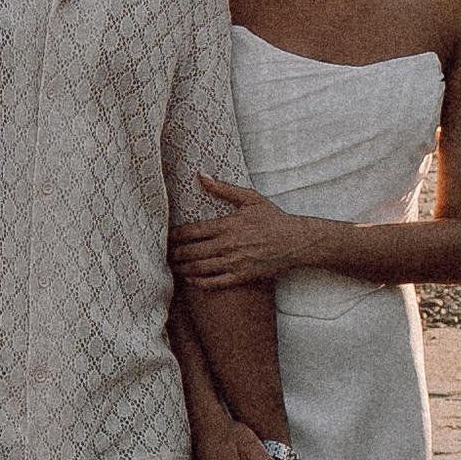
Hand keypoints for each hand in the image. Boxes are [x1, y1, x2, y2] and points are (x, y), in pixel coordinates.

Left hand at [172, 174, 316, 291]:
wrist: (295, 242)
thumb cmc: (273, 218)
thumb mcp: (250, 198)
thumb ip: (223, 188)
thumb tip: (201, 176)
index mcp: (227, 225)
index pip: (191, 232)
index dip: (174, 236)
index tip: (166, 237)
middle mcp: (227, 245)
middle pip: (190, 252)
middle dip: (174, 254)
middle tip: (165, 254)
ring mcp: (234, 263)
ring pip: (199, 269)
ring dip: (182, 268)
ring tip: (174, 266)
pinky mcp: (241, 277)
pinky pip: (214, 283)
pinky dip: (199, 282)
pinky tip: (191, 279)